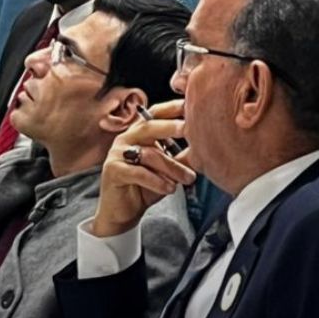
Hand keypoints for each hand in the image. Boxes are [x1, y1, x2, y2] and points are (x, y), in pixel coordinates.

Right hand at [91, 100, 194, 237]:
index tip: (190, 104)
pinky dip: (157, 181)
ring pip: (149, 154)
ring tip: (188, 178)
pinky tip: (169, 188)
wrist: (123, 213)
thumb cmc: (146, 187)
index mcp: (139, 133)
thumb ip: (180, 157)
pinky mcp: (113, 171)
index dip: (172, 108)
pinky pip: (139, 172)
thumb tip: (205, 147)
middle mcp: (126, 138)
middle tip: (189, 130)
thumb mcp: (167, 170)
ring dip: (172, 167)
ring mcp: (117, 153)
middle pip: (149, 127)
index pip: (155, 114)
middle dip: (170, 127)